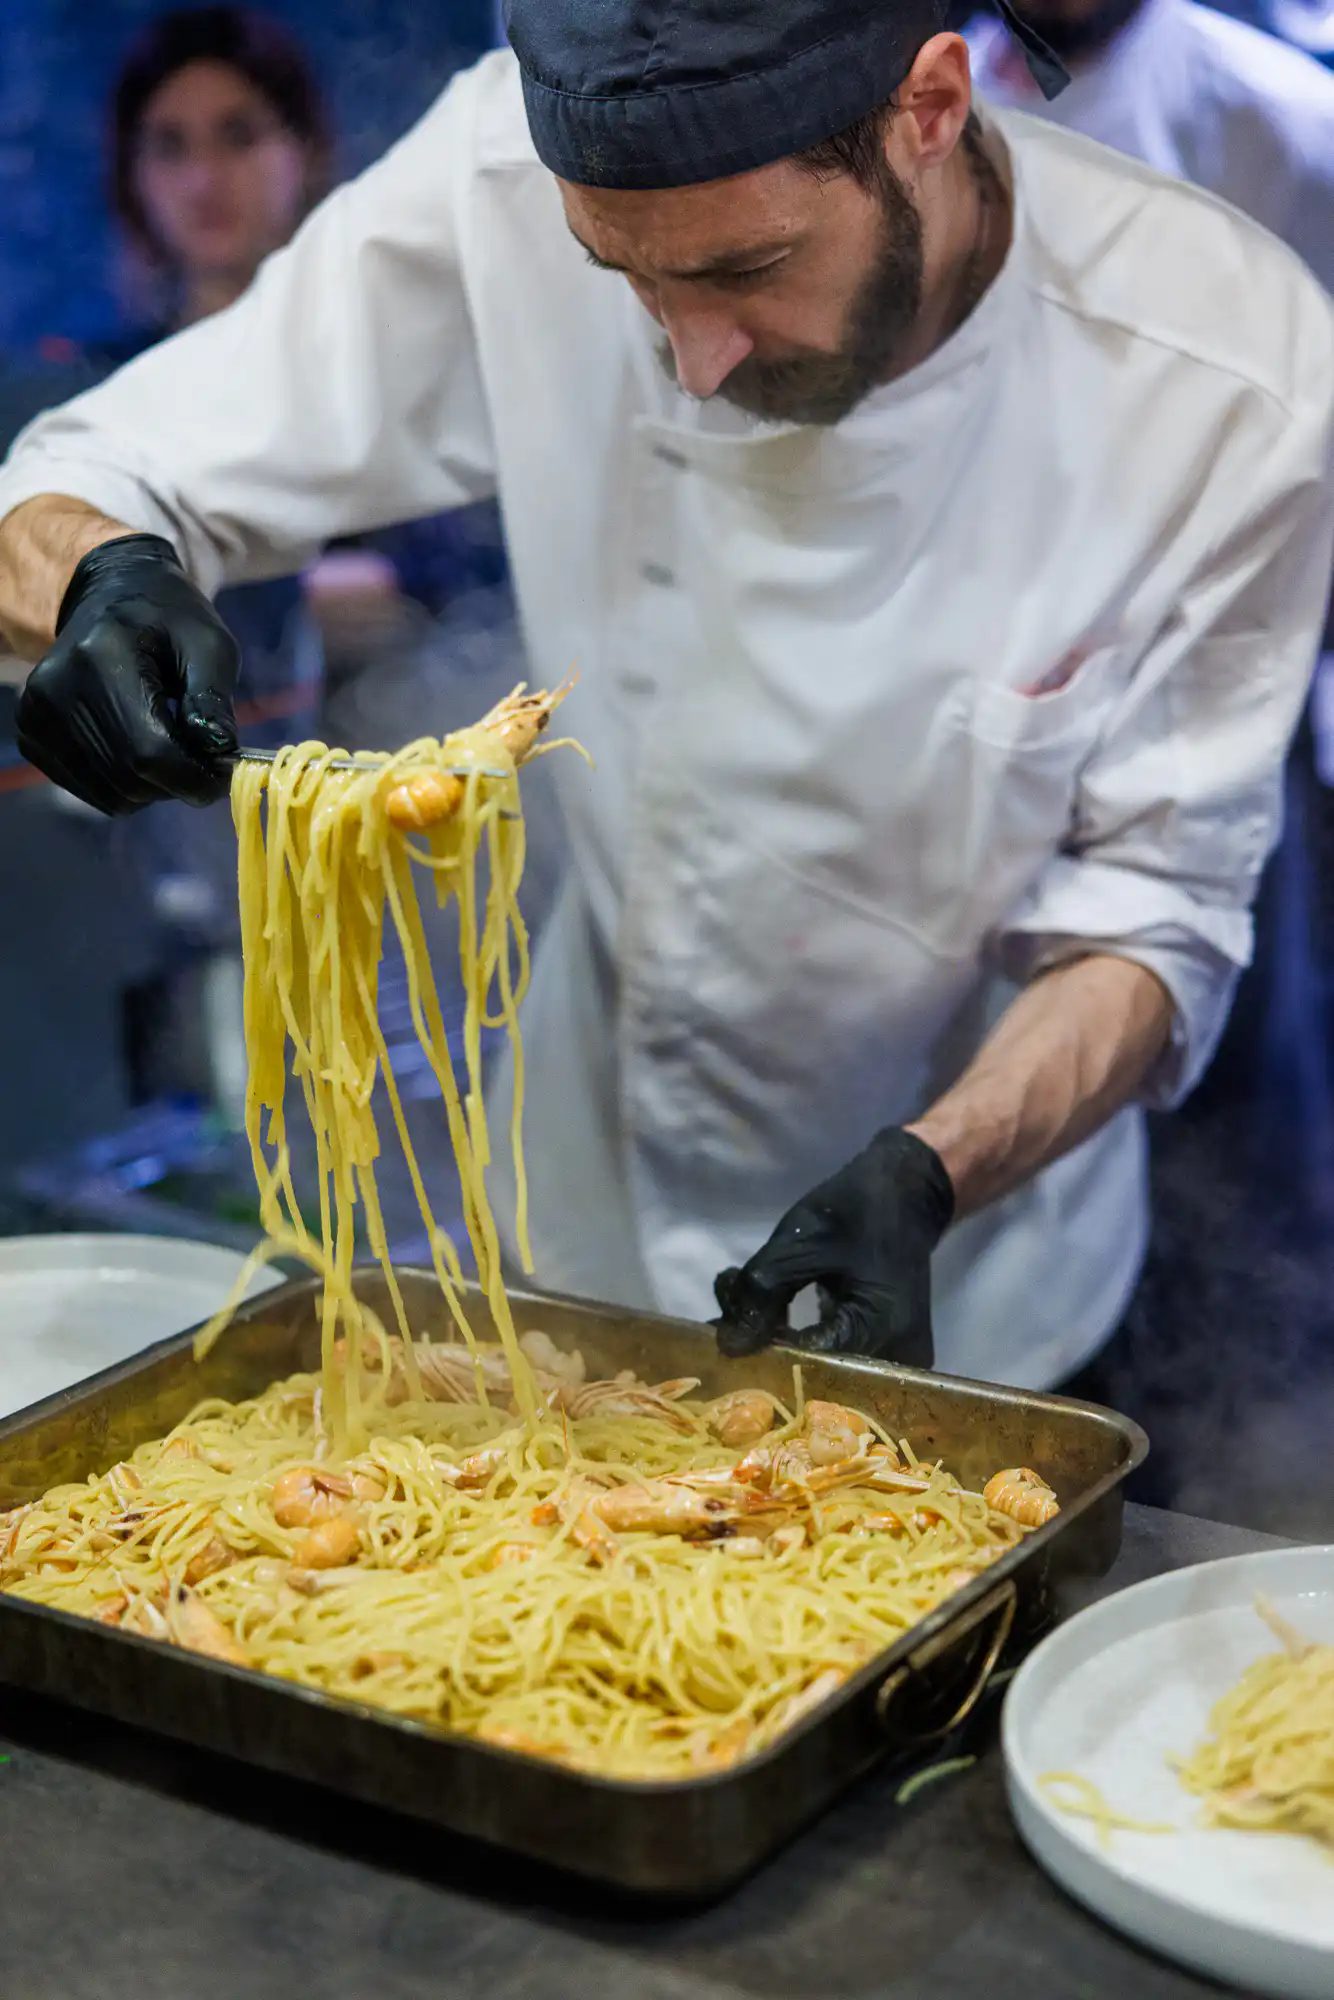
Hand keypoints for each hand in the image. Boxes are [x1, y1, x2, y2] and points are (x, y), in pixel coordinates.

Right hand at [16, 533, 239, 813]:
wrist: (111, 598)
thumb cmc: (169, 621)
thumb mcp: (210, 644)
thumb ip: (214, 701)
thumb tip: (219, 754)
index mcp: (101, 657)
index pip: (149, 752)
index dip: (194, 778)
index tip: (223, 777)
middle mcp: (57, 690)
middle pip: (130, 779)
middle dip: (177, 782)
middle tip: (200, 759)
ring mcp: (36, 715)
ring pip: (112, 796)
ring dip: (152, 787)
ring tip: (166, 744)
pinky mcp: (31, 734)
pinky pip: (92, 792)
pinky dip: (126, 786)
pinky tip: (136, 746)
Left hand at [713, 1128, 954, 1368]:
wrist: (910, 1191)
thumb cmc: (858, 1209)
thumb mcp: (801, 1241)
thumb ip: (762, 1292)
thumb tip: (729, 1345)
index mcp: (880, 1329)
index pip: (807, 1363)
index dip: (762, 1350)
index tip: (727, 1330)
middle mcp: (899, 1359)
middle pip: (821, 1375)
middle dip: (770, 1350)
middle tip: (731, 1324)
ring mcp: (901, 1358)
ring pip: (829, 1369)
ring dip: (785, 1345)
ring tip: (750, 1316)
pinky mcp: (893, 1349)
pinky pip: (844, 1356)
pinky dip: (808, 1341)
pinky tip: (778, 1321)